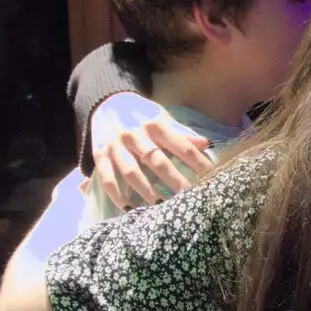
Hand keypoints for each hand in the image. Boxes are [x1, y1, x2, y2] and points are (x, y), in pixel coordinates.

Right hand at [91, 93, 213, 209]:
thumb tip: (208, 144)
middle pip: (157, 161)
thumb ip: (182, 133)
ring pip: (132, 172)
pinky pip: (107, 179)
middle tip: (189, 199)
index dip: (198, 164)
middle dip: (175, 181)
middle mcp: (135, 134)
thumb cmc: (142, 114)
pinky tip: (129, 208)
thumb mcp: (162, 117)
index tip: (211, 179)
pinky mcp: (99, 154)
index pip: (182, 147)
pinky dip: (117, 195)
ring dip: (147, 192)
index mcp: (156, 124)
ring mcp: (115, 145)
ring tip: (161, 208)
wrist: (106, 101)